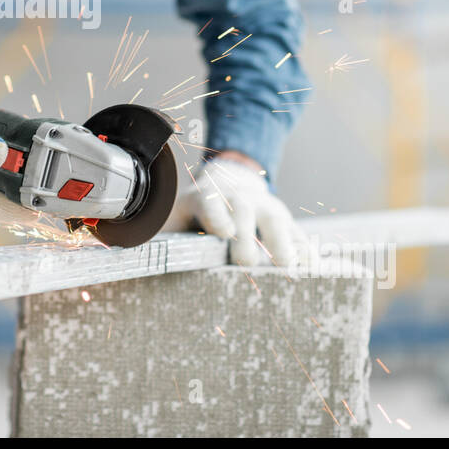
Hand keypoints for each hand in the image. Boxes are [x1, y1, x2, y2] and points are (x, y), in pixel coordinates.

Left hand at [164, 155, 308, 267]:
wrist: (229, 181)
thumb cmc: (193, 212)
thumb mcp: (172, 215)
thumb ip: (158, 232)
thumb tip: (134, 254)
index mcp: (207, 196)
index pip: (210, 202)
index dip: (217, 215)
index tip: (223, 232)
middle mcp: (239, 198)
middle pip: (246, 210)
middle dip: (248, 233)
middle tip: (246, 261)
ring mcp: (265, 206)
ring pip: (276, 218)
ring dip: (283, 240)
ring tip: (289, 265)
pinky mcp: (285, 221)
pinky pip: (298, 233)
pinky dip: (306, 248)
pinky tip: (314, 267)